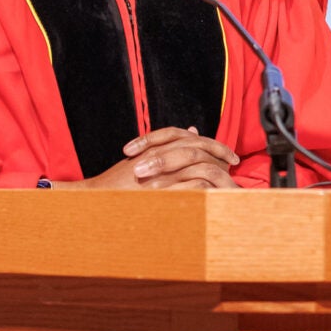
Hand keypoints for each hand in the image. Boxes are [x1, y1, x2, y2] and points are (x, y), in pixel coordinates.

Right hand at [53, 126, 240, 189]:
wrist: (96, 200)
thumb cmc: (119, 184)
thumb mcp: (143, 160)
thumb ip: (167, 146)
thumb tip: (192, 130)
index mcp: (158, 147)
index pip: (192, 139)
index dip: (213, 144)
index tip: (228, 154)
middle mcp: (161, 157)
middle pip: (199, 148)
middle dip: (220, 155)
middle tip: (234, 163)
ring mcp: (161, 174)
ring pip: (200, 168)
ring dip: (218, 176)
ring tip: (230, 185)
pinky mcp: (161, 192)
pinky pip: (194, 188)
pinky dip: (209, 191)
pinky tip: (218, 197)